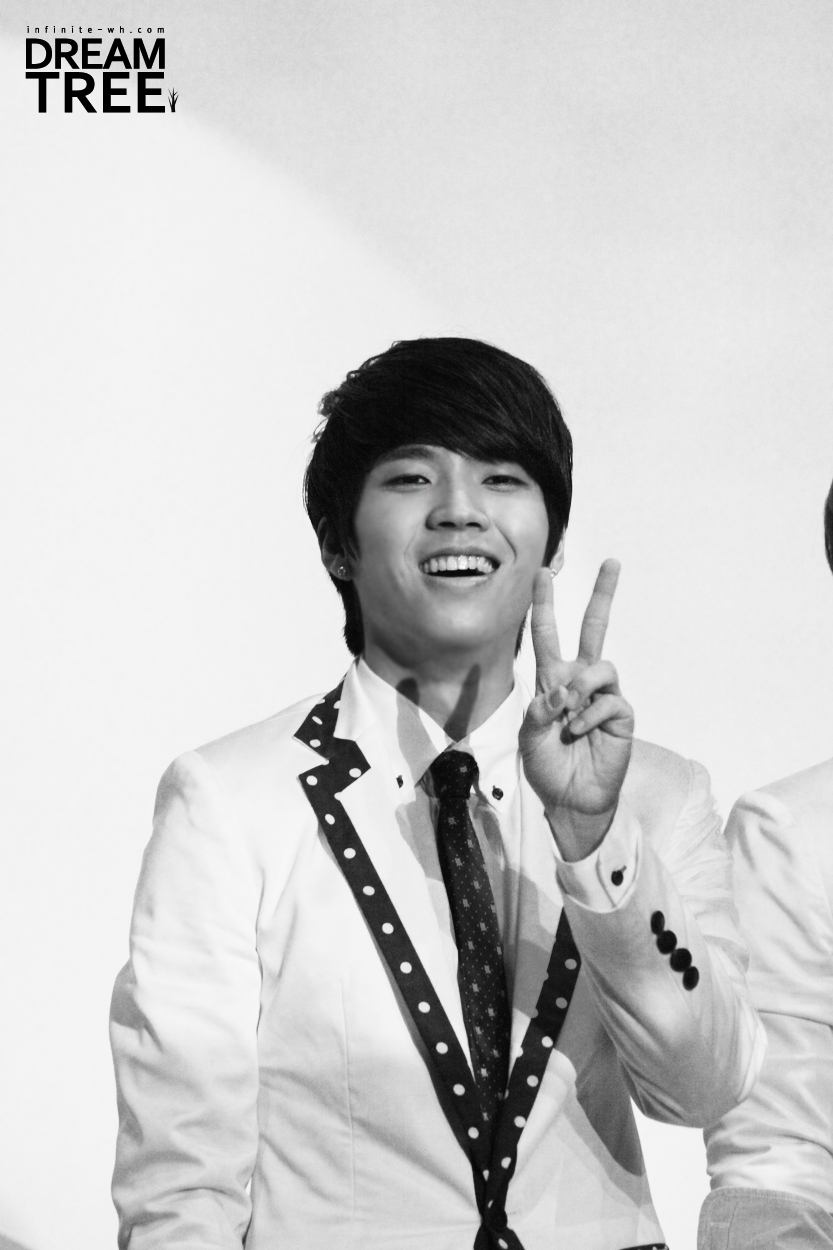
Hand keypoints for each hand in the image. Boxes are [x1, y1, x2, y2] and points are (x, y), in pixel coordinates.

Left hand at [519, 560, 633, 861]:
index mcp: (552, 680)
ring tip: (569, 715)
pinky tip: (579, 732)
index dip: (543, 605)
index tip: (544, 574)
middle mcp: (579, 681)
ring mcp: (603, 696)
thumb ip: (540, 709)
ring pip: (600, 666)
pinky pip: (609, 699)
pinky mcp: (621, 715)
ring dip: (581, 687)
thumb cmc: (547, 764)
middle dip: (603, 594)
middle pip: (594, 628)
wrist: (569, 797)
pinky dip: (590, 715)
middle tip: (612, 562)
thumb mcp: (529, 735)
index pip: (547, 635)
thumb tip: (564, 690)